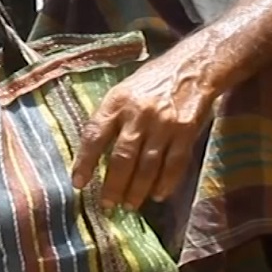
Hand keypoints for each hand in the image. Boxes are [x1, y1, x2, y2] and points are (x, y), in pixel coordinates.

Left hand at [70, 52, 215, 209]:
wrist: (193, 67)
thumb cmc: (152, 80)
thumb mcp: (123, 90)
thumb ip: (110, 117)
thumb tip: (93, 152)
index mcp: (118, 101)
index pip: (94, 135)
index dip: (84, 161)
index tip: (78, 183)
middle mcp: (139, 113)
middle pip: (122, 157)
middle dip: (113, 186)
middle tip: (107, 205)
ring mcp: (164, 124)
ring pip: (147, 166)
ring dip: (137, 190)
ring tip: (129, 205)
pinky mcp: (186, 132)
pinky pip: (174, 165)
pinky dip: (165, 183)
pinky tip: (157, 196)